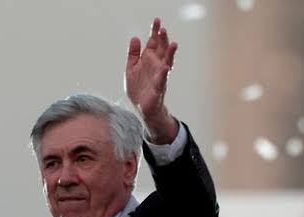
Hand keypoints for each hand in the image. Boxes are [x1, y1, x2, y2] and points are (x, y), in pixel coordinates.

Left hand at [125, 18, 177, 143]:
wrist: (140, 108)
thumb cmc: (138, 87)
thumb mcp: (131, 68)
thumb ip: (133, 53)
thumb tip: (135, 37)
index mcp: (149, 60)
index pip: (153, 43)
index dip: (155, 32)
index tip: (157, 21)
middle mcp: (156, 66)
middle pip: (162, 50)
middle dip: (163, 40)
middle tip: (163, 29)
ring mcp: (159, 76)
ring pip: (167, 63)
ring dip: (170, 54)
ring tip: (173, 44)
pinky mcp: (158, 88)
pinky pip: (162, 80)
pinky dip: (163, 74)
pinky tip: (165, 67)